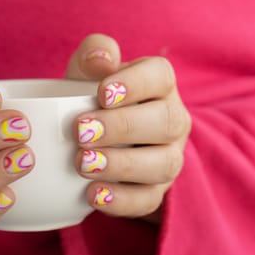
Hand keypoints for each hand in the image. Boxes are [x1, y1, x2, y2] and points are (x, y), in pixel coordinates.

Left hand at [66, 34, 190, 222]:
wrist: (96, 139)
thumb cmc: (92, 99)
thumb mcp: (86, 72)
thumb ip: (94, 54)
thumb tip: (100, 60)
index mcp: (159, 84)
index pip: (160, 76)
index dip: (134, 84)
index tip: (101, 93)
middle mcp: (173, 120)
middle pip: (165, 122)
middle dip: (123, 127)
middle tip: (81, 132)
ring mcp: (169, 157)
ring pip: (162, 164)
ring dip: (122, 165)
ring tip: (83, 164)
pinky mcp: (156, 190)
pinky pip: (149, 199)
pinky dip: (121, 200)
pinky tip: (92, 194)